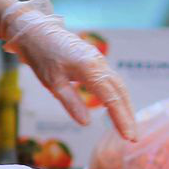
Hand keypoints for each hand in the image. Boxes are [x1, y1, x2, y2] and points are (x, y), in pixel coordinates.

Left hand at [0, 0, 137, 140]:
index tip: (129, 138)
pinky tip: (117, 107)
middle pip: (121, 93)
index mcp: (90, 70)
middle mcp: (100, 64)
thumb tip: (86, 123)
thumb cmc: (41, 56)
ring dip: (126, 106)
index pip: (112, 99)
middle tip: (134, 138)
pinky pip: (112, 80)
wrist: (35, 30)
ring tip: (129, 126)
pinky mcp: (95, 60)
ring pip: (119, 86)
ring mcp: (99, 60)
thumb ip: (71, 102)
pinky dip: (118, 96)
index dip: (121, 119)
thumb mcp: (52, 83)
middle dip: (129, 116)